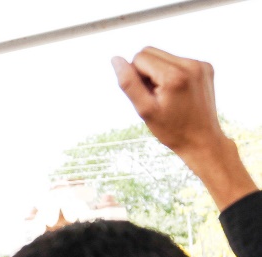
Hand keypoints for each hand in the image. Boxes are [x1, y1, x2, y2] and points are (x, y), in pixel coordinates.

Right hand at [112, 47, 256, 209]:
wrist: (202, 140)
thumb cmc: (171, 129)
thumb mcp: (144, 110)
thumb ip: (128, 83)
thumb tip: (115, 59)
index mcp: (174, 75)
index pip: (140, 57)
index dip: (136, 76)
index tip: (146, 95)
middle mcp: (190, 65)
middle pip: (151, 51)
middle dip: (146, 72)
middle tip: (154, 95)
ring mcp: (201, 64)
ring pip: (163, 55)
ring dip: (158, 72)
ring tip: (166, 95)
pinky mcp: (206, 67)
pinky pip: (177, 60)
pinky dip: (171, 73)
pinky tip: (177, 92)